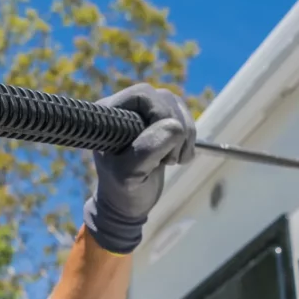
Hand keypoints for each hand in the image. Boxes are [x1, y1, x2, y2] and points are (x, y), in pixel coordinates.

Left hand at [84, 84, 195, 253]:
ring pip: (177, 107)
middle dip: (176, 128)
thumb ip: (147, 149)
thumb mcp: (130, 174)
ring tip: (173, 161)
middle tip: (170, 160)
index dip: (159, 115)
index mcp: (109, 113)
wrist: (129, 204)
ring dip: (185, 136)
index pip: (142, 95)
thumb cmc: (123, 191)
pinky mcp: (161, 123)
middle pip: (164, 99)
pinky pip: (185, 118)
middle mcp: (126, 108)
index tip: (162, 148)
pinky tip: (178, 158)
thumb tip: (174, 127)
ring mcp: (145, 114)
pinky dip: (189, 139)